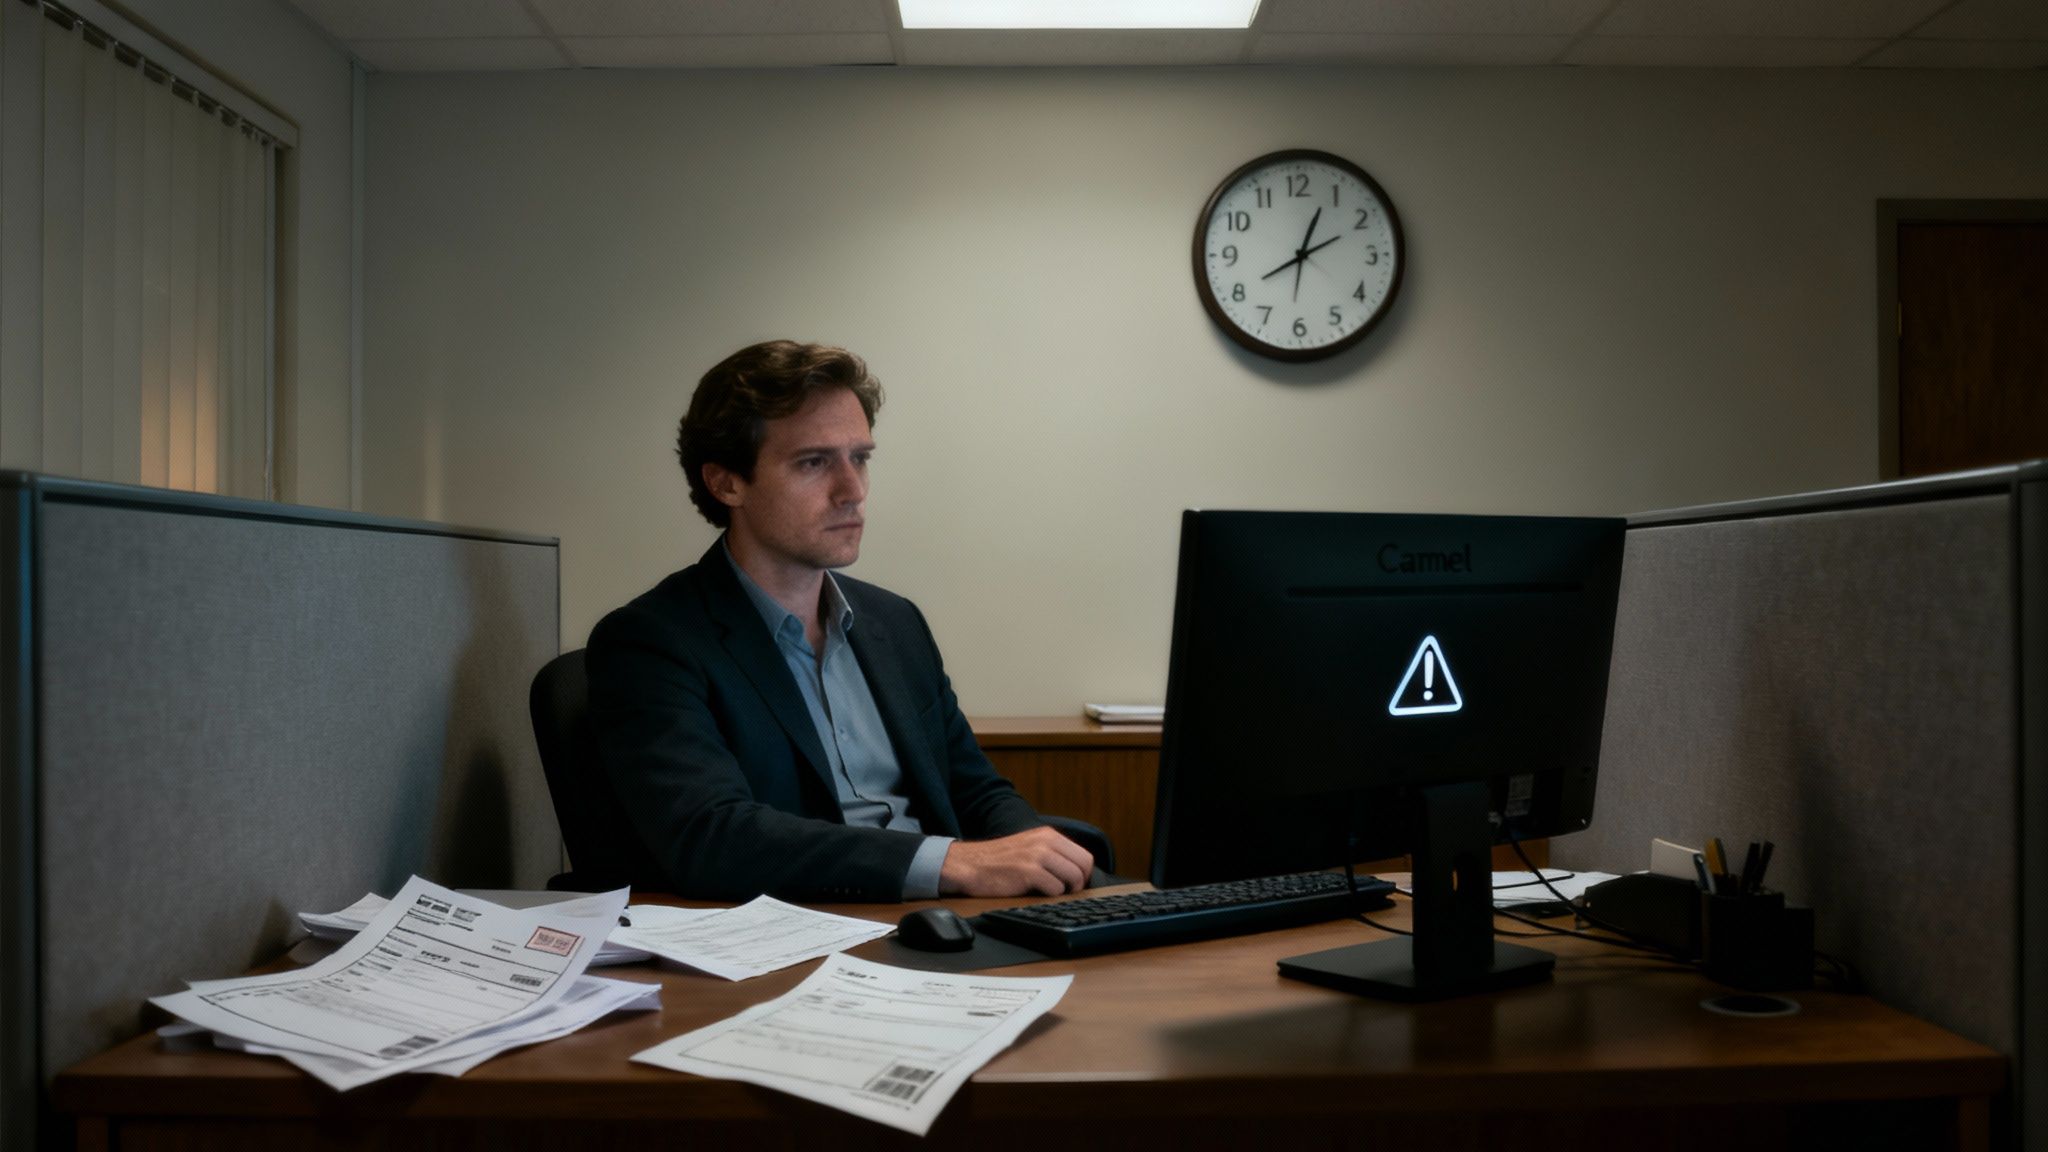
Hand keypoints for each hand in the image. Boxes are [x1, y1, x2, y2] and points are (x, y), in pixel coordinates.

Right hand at [938, 827, 1093, 897]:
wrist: (970, 865)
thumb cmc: (999, 861)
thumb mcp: (1029, 846)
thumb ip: (1052, 852)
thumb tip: (1077, 871)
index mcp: (1048, 835)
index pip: (1084, 855)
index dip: (1083, 873)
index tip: (1074, 883)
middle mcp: (1045, 842)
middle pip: (1083, 867)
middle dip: (1078, 883)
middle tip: (1065, 891)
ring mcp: (1037, 856)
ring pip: (1073, 878)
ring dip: (1065, 890)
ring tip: (1049, 891)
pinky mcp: (1028, 872)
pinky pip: (1056, 889)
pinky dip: (1050, 896)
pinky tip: (1035, 893)